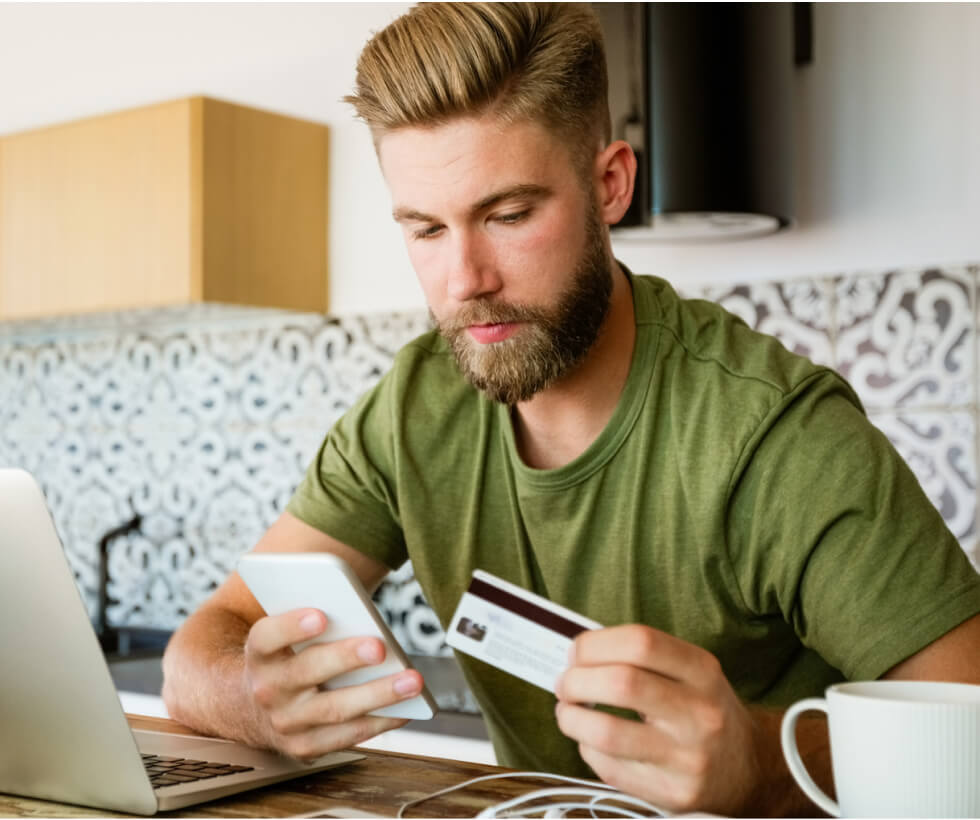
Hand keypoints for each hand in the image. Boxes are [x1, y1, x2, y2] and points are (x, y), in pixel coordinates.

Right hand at [243, 607, 423, 760]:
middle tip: (380, 648)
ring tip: (412, 681)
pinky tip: (407, 708)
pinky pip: (347, 735)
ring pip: (334, 709)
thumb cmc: (289, 657)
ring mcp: (285, 723)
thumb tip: (363, 618)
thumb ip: (315, 623)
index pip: (268, 637)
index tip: (320, 615)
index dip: (291, 627)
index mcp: (260, 653)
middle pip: (306, 671)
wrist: (253, 709)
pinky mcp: (304, 747)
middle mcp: (267, 689)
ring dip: (377, 694)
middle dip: (345, 658)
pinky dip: (380, 721)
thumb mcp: (287, 637)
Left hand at [554, 625, 762, 815]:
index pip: (640, 642)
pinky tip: (591, 742)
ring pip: (607, 732)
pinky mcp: (672, 793)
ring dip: (571, 718)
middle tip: (565, 683)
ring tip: (568, 712)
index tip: (576, 652)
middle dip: (576, 680)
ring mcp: (687, 757)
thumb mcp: (691, 673)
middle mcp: (699, 713)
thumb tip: (577, 653)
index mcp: (702, 671)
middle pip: (621, 684)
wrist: (749, 771)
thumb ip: (641, 658)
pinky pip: (609, 768)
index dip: (595, 644)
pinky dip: (587, 749)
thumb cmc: (703, 710)